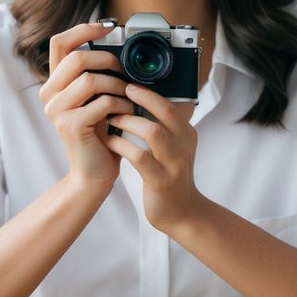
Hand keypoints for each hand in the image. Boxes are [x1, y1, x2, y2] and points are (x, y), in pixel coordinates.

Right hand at [39, 22, 133, 193]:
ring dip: (118, 86)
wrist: (94, 172)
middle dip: (108, 61)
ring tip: (129, 98)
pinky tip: (127, 113)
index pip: (60, 43)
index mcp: (55, 83)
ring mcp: (56, 110)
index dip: (83, 30)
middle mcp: (49, 94)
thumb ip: (97, 75)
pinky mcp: (70, 125)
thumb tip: (118, 48)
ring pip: (91, 80)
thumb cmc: (100, 135)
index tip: (107, 26)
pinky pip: (102, 103)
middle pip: (77, 59)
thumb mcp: (96, 99)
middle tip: (125, 72)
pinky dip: (121, 105)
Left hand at [102, 83, 202, 231]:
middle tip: (117, 92)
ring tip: (111, 117)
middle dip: (141, 98)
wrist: (181, 212)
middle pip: (165, 112)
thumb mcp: (174, 148)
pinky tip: (109, 140)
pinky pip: (139, 157)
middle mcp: (185, 145)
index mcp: (187, 134)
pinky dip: (121, 145)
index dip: (149, 92)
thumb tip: (139, 98)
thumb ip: (162, 126)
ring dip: (128, 121)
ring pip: (152, 132)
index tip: (128, 83)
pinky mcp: (161, 181)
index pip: (171, 105)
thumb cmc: (170, 175)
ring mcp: (174, 164)